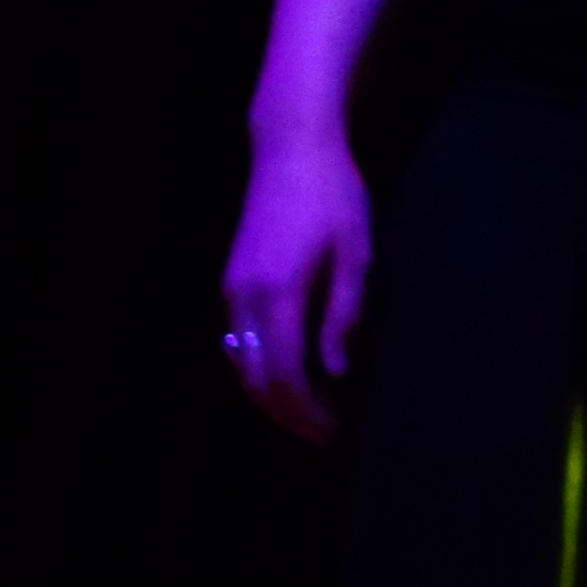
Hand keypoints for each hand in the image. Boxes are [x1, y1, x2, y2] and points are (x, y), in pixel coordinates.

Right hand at [222, 121, 373, 443]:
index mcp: (277, 295)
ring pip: (241, 365)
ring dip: (272, 396)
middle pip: (255, 381)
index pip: (285, 376)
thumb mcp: (356, 255)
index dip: (308, 413)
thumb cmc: (334, 196)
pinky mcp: (230, 281)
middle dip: (289, 415)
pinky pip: (239, 342)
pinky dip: (262, 368)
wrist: (290, 149)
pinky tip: (293, 375)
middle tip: (326, 437)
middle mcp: (242, 299)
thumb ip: (344, 315)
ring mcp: (230, 290)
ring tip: (313, 414)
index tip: (336, 435)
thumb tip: (336, 374)